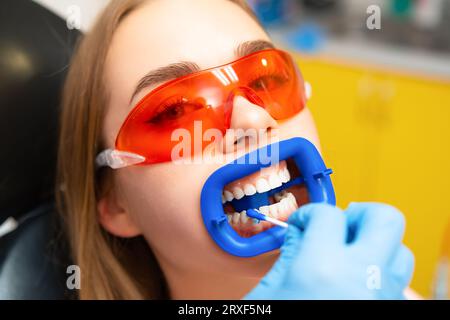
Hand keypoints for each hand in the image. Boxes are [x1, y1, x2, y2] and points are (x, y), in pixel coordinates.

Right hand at [244, 202, 413, 298]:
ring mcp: (380, 300)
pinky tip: (352, 282)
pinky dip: (379, 274)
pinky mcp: (386, 314)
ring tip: (347, 255)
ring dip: (375, 245)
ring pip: (400, 252)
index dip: (309, 213)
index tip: (301, 224)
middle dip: (361, 214)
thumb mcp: (269, 293)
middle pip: (386, 219)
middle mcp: (361, 280)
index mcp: (321, 269)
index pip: (329, 214)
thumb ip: (288, 254)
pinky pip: (397, 285)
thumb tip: (300, 230)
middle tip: (340, 224)